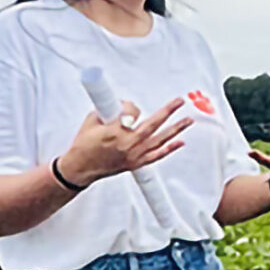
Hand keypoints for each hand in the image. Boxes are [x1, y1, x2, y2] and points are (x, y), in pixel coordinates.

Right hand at [60, 95, 190, 185]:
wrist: (80, 168)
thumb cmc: (84, 146)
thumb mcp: (92, 121)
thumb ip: (108, 110)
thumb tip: (123, 105)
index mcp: (115, 132)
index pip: (133, 112)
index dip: (130, 106)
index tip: (126, 106)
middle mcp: (128, 144)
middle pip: (153, 124)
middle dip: (168, 111)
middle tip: (179, 102)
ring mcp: (134, 155)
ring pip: (160, 140)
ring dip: (176, 129)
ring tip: (188, 120)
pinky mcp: (136, 163)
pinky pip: (157, 156)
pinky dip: (169, 149)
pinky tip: (180, 142)